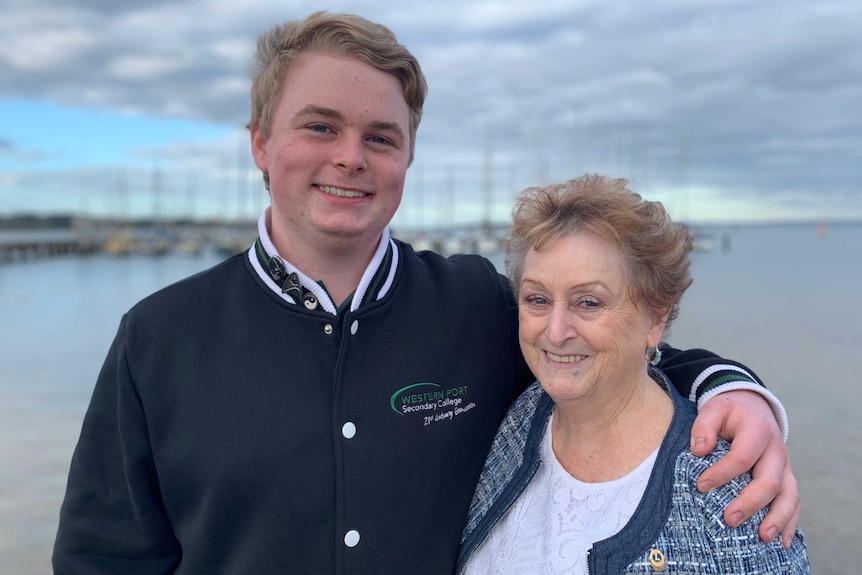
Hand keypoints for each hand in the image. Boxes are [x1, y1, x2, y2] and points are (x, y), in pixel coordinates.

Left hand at [690, 390, 799, 548]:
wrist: (754, 407)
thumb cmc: (729, 412)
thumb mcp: (714, 409)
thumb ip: (704, 426)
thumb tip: (699, 450)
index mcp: (758, 430)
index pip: (743, 456)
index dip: (723, 472)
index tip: (701, 486)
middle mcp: (776, 451)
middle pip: (770, 480)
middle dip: (750, 502)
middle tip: (729, 519)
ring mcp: (785, 467)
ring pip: (789, 495)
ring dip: (778, 518)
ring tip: (763, 537)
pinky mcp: (786, 479)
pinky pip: (793, 503)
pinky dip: (790, 523)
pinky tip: (782, 543)